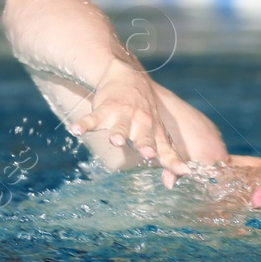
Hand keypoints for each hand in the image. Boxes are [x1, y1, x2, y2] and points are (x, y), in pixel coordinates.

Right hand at [73, 63, 188, 175]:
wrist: (128, 76)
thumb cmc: (146, 114)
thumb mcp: (159, 134)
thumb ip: (166, 157)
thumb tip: (171, 185)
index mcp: (156, 132)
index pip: (167, 149)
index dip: (175, 161)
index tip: (185, 171)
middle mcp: (142, 123)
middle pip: (144, 136)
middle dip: (146, 145)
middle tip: (148, 153)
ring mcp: (123, 115)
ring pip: (120, 126)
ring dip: (118, 133)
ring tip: (116, 141)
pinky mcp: (104, 109)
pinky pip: (93, 118)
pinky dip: (83, 124)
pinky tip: (75, 130)